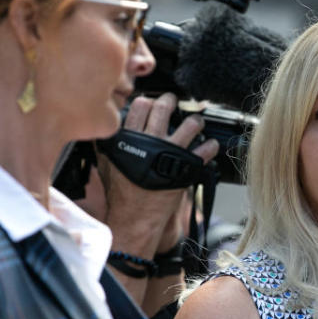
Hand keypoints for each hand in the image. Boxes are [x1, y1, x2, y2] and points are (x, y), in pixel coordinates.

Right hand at [99, 93, 217, 306]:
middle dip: (170, 101)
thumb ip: (107, 144)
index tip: (152, 102)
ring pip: (190, 125)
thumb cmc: (120, 193)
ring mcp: (170, 153)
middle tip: (173, 101)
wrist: (135, 217)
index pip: (139, 107)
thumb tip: (106, 128)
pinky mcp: (186, 168)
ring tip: (197, 122)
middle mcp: (150, 142)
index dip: (147, 101)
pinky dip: (210, 146)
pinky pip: (204, 150)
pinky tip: (211, 145)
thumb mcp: (106, 165)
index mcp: (129, 138)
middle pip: (163, 109)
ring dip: (196, 121)